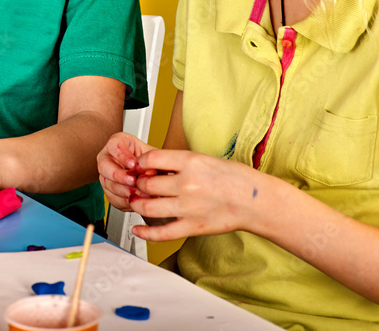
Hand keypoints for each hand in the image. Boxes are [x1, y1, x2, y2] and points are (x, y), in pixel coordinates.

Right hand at [97, 132, 157, 210]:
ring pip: (108, 184)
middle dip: (119, 175)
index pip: (113, 145)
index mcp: (118, 143)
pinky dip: (126, 201)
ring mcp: (106, 175)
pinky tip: (137, 200)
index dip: (122, 155)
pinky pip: (113, 198)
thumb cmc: (151, 161)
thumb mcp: (155, 156)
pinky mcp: (109, 191)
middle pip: (104, 165)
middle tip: (133, 181)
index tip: (133, 164)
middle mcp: (108, 158)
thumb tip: (150, 172)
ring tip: (140, 193)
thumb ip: (153, 162)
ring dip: (125, 191)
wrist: (153, 176)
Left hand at [128, 148, 264, 240]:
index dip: (140, 163)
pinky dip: (145, 233)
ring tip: (138, 202)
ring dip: (138, 205)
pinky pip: (162, 233)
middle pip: (146, 184)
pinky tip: (136, 230)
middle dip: (138, 184)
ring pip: (148, 207)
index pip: (150, 158)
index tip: (140, 166)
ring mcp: (189, 207)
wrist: (256, 201)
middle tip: (139, 185)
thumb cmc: (233, 178)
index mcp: (190, 162)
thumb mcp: (203, 159)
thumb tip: (151, 166)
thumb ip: (177, 163)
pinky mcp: (193, 227)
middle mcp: (187, 184)